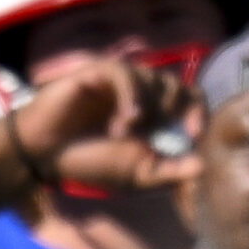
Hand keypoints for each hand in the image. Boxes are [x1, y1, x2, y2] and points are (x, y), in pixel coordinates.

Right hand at [18, 59, 203, 191]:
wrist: (44, 155)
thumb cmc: (90, 162)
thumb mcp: (136, 175)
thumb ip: (168, 172)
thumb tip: (203, 167)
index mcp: (154, 114)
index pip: (190, 98)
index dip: (197, 111)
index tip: (194, 134)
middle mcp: (141, 93)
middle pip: (175, 85)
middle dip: (173, 110)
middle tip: (155, 134)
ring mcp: (120, 81)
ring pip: (153, 77)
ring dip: (146, 108)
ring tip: (123, 134)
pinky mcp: (98, 72)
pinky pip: (125, 73)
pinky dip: (131, 95)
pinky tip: (125, 120)